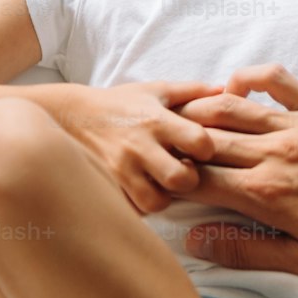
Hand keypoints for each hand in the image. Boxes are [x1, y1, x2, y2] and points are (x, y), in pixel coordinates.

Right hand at [53, 79, 223, 213]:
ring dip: (164, 197)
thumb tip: (226, 89)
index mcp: (158, 120)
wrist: (71, 114)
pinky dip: (140, 205)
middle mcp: (140, 146)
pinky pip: (131, 208)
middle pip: (181, 178)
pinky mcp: (106, 185)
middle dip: (188, 179)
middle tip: (183, 172)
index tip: (199, 150)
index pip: (200, 143)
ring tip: (161, 184)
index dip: (206, 150)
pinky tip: (142, 191)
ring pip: (156, 202)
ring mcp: (120, 169)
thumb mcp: (156, 90)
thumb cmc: (121, 103)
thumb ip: (192, 91)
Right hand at [171, 63, 297, 277]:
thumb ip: (248, 249)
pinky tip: (231, 85)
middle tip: (151, 148)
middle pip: (206, 142)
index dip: (170, 183)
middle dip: (175, 146)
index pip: (198, 181)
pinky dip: (249, 77)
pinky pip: (278, 82)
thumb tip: (195, 241)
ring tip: (176, 120)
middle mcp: (275, 153)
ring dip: (198, 111)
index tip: (153, 187)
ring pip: (232, 108)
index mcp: (266, 194)